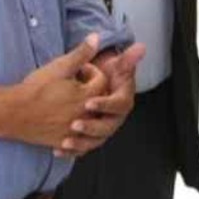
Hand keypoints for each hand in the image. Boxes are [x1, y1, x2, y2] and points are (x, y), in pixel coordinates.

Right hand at [6, 35, 109, 148]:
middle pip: (99, 102)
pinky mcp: (62, 142)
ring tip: (70, 101)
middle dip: (91, 90)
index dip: (91, 72)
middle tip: (75, 85)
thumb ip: (81, 53)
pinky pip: (77, 139)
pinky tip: (62, 119)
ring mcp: (74, 131)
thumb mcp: (60, 67)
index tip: (78, 71)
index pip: (102, 81)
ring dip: (84, 110)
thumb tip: (96, 37)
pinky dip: (74, 131)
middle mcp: (84, 116)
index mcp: (86, 96)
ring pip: (90, 122)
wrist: (11, 113)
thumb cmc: (35, 88)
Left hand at [57, 42, 146, 157]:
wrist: (95, 88)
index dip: (105, 104)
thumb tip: (141, 46)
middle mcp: (114, 118)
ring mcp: (102, 130)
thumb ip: (125, 58)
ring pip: (94, 142)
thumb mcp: (112, 66)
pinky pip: (81, 149)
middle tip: (74, 124)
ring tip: (64, 142)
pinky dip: (70, 152)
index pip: (118, 105)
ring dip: (80, 144)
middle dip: (91, 127)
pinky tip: (57, 150)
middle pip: (106, 128)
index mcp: (122, 101)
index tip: (88, 102)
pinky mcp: (89, 139)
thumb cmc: (103, 75)